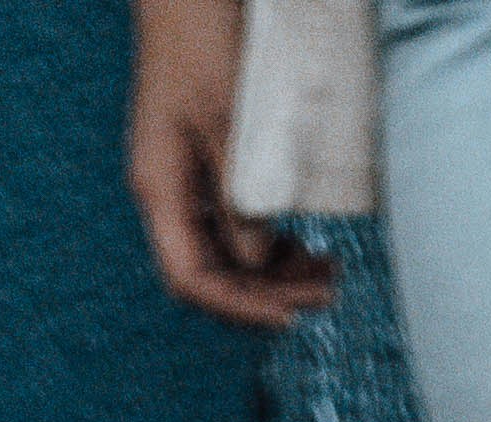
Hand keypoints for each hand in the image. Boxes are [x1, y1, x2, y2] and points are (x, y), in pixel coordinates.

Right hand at [127, 0, 338, 318]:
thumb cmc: (200, 36)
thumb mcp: (226, 117)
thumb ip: (240, 194)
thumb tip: (259, 262)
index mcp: (160, 186)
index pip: (192, 278)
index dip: (240, 308)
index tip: (293, 316)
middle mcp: (170, 192)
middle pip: (215, 273)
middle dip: (270, 293)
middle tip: (329, 291)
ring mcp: (188, 180)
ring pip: (230, 253)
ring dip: (277, 273)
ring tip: (329, 272)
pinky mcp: (209, 166)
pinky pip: (237, 224)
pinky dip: (272, 243)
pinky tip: (304, 244)